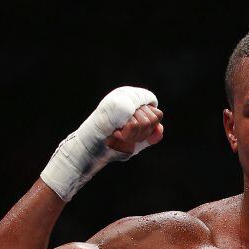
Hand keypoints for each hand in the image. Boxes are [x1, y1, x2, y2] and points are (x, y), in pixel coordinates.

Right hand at [41, 86, 160, 201]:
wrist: (89, 152)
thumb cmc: (110, 147)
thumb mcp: (136, 143)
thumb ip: (150, 136)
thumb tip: (160, 128)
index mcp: (131, 101)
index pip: (157, 114)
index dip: (149, 129)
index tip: (131, 134)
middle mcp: (125, 95)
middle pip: (154, 117)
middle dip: (142, 133)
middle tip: (123, 135)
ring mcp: (119, 99)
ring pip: (146, 121)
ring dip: (134, 135)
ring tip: (118, 134)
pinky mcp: (113, 106)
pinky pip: (134, 124)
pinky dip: (127, 136)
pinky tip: (116, 134)